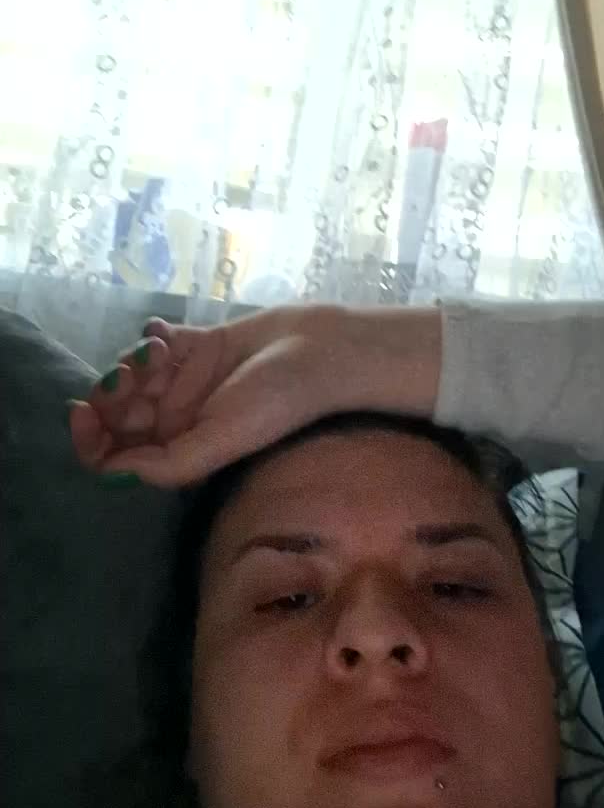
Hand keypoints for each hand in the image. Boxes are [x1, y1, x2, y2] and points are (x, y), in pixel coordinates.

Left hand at [69, 304, 441, 486]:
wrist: (318, 353)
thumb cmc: (275, 405)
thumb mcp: (219, 443)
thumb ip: (167, 464)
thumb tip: (110, 473)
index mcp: (179, 452)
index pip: (117, 456)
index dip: (90, 439)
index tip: (82, 408)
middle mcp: (178, 421)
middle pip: (117, 414)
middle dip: (112, 393)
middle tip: (130, 373)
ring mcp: (186, 382)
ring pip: (132, 375)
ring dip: (133, 361)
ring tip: (158, 352)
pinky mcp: (197, 346)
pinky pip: (156, 342)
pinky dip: (150, 337)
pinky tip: (161, 334)